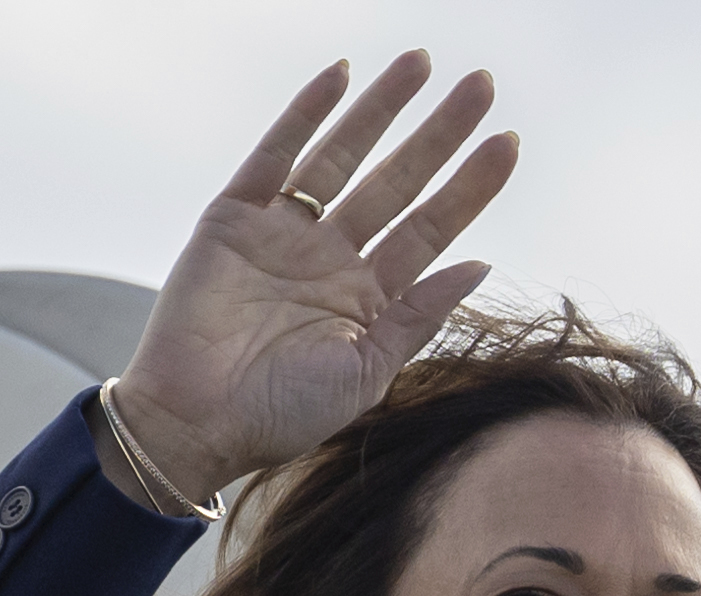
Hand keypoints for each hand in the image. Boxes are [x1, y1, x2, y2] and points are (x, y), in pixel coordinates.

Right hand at [110, 52, 517, 496]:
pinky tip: (339, 77)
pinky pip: (273, 157)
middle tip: (483, 85)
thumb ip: (417, 317)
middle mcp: (328, 259)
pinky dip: (304, 115)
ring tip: (419, 64)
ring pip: (341, 157)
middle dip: (439, 134)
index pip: (428, 227)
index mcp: (364, 298)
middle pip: (396, 181)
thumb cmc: (276, 416)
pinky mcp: (231, 221)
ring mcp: (280, 235)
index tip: (508, 143)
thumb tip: (480, 264)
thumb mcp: (364, 373)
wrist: (192, 425)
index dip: (469, 187)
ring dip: (380, 110)